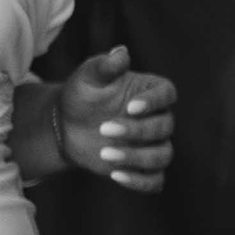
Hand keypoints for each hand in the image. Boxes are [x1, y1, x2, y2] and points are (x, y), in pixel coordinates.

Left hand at [53, 46, 176, 191]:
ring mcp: (152, 145)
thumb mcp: (88, 77)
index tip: (130, 107)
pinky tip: (116, 175)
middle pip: (165, 127)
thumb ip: (105, 66)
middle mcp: (158, 118)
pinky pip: (155, 181)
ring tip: (105, 155)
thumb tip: (121, 52)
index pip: (167, 95)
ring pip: (163, 155)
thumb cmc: (82, 95)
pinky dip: (140, 181)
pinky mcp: (143, 168)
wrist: (68, 124)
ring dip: (138, 157)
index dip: (154, 102)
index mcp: (151, 91)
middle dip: (136, 131)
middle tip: (104, 129)